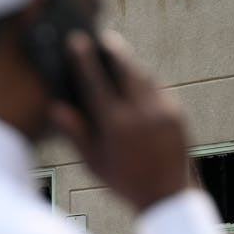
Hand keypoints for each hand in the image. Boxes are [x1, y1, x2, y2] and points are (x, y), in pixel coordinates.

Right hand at [49, 31, 190, 212]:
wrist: (167, 195)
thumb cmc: (125, 181)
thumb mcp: (94, 162)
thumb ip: (75, 133)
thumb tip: (56, 109)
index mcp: (116, 125)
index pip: (95, 82)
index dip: (83, 59)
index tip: (76, 41)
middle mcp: (141, 113)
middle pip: (125, 68)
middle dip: (113, 50)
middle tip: (103, 39)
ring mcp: (162, 111)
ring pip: (144, 76)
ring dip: (131, 66)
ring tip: (119, 61)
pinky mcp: (177, 113)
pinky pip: (159, 89)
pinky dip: (147, 84)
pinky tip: (138, 86)